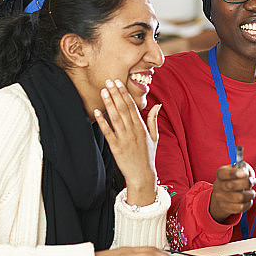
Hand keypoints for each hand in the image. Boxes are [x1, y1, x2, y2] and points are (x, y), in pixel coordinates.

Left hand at [95, 79, 158, 206]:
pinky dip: (102, 121)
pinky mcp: (116, 147)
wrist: (142, 175)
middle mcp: (133, 131)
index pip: (132, 106)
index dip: (124, 93)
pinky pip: (108, 132)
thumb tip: (158, 105)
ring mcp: (124, 138)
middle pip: (123, 108)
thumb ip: (153, 120)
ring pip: (115, 117)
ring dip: (109, 103)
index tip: (118, 82)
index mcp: (141, 127)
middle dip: (115, 93)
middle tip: (109, 81)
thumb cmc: (148, 156)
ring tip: (103, 91)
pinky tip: (97, 112)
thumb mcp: (155, 137)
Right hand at [208, 164, 255, 222]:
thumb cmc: (235, 179)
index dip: (234, 173)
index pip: (223, 173)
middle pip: (231, 185)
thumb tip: (249, 177)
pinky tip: (248, 200)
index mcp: (220, 173)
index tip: (245, 173)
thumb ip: (245, 168)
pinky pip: (240, 207)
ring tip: (252, 192)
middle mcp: (218, 185)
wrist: (225, 194)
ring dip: (250, 194)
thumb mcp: (240, 169)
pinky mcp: (226, 208)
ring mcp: (220, 197)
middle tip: (252, 182)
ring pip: (238, 198)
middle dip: (246, 183)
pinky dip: (248, 203)